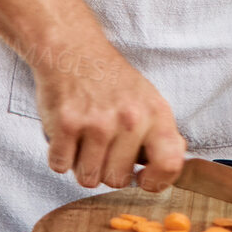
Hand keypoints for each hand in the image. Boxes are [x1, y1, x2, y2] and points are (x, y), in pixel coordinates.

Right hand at [34, 36, 186, 192]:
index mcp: (155, 113)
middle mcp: (130, 118)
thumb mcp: (148, 98)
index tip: (143, 179)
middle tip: (101, 146)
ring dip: (81, 165)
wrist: (73, 49)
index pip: (169, 164)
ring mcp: (97, 122)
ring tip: (83, 140)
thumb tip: (172, 165)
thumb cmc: (110, 80)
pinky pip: (60, 165)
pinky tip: (66, 136)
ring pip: (88, 178)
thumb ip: (162, 134)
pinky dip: (59, 157)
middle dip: (106, 170)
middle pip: (117, 180)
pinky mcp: (67, 123)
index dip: (156, 182)